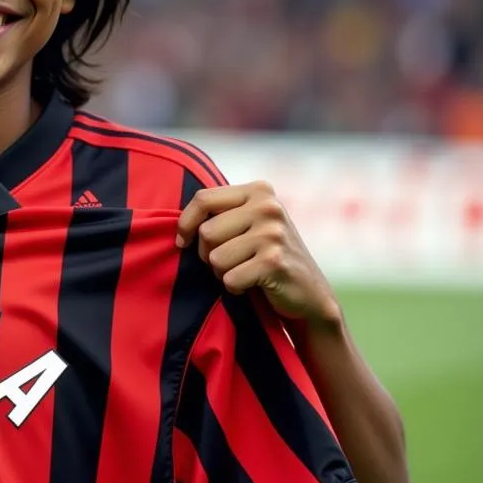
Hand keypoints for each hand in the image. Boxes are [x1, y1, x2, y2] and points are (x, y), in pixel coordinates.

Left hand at [176, 180, 339, 324]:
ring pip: (215, 258)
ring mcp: (273, 233)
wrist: (309, 292)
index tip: (182, 242)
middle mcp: (268, 206)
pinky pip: (230, 278)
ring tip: (244, 271)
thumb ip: (221, 212)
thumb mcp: (249, 222)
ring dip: (222, 273)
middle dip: (208, 254)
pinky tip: (254, 283)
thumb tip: (173, 221)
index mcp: (259, 190)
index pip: (203, 198)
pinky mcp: (274, 261)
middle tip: (230, 261)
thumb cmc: (267, 255)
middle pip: (206, 232)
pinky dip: (236, 287)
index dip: (185, 223)